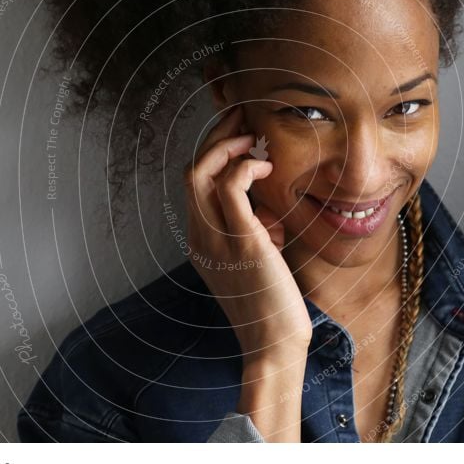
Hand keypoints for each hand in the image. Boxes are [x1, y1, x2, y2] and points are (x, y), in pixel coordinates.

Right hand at [183, 105, 312, 360]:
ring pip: (201, 171)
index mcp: (200, 240)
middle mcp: (200, 236)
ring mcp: (216, 239)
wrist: (272, 347)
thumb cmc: (269, 307)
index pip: (193, 182)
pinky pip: (231, 187)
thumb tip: (265, 214)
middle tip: (243, 117)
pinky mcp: (242, 242)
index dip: (212, 150)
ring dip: (227, 144)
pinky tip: (266, 167)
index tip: (238, 133)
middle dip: (216, 135)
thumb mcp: (251, 265)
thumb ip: (248, 236)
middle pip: (191, 168)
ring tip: (254, 138)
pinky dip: (246, 166)